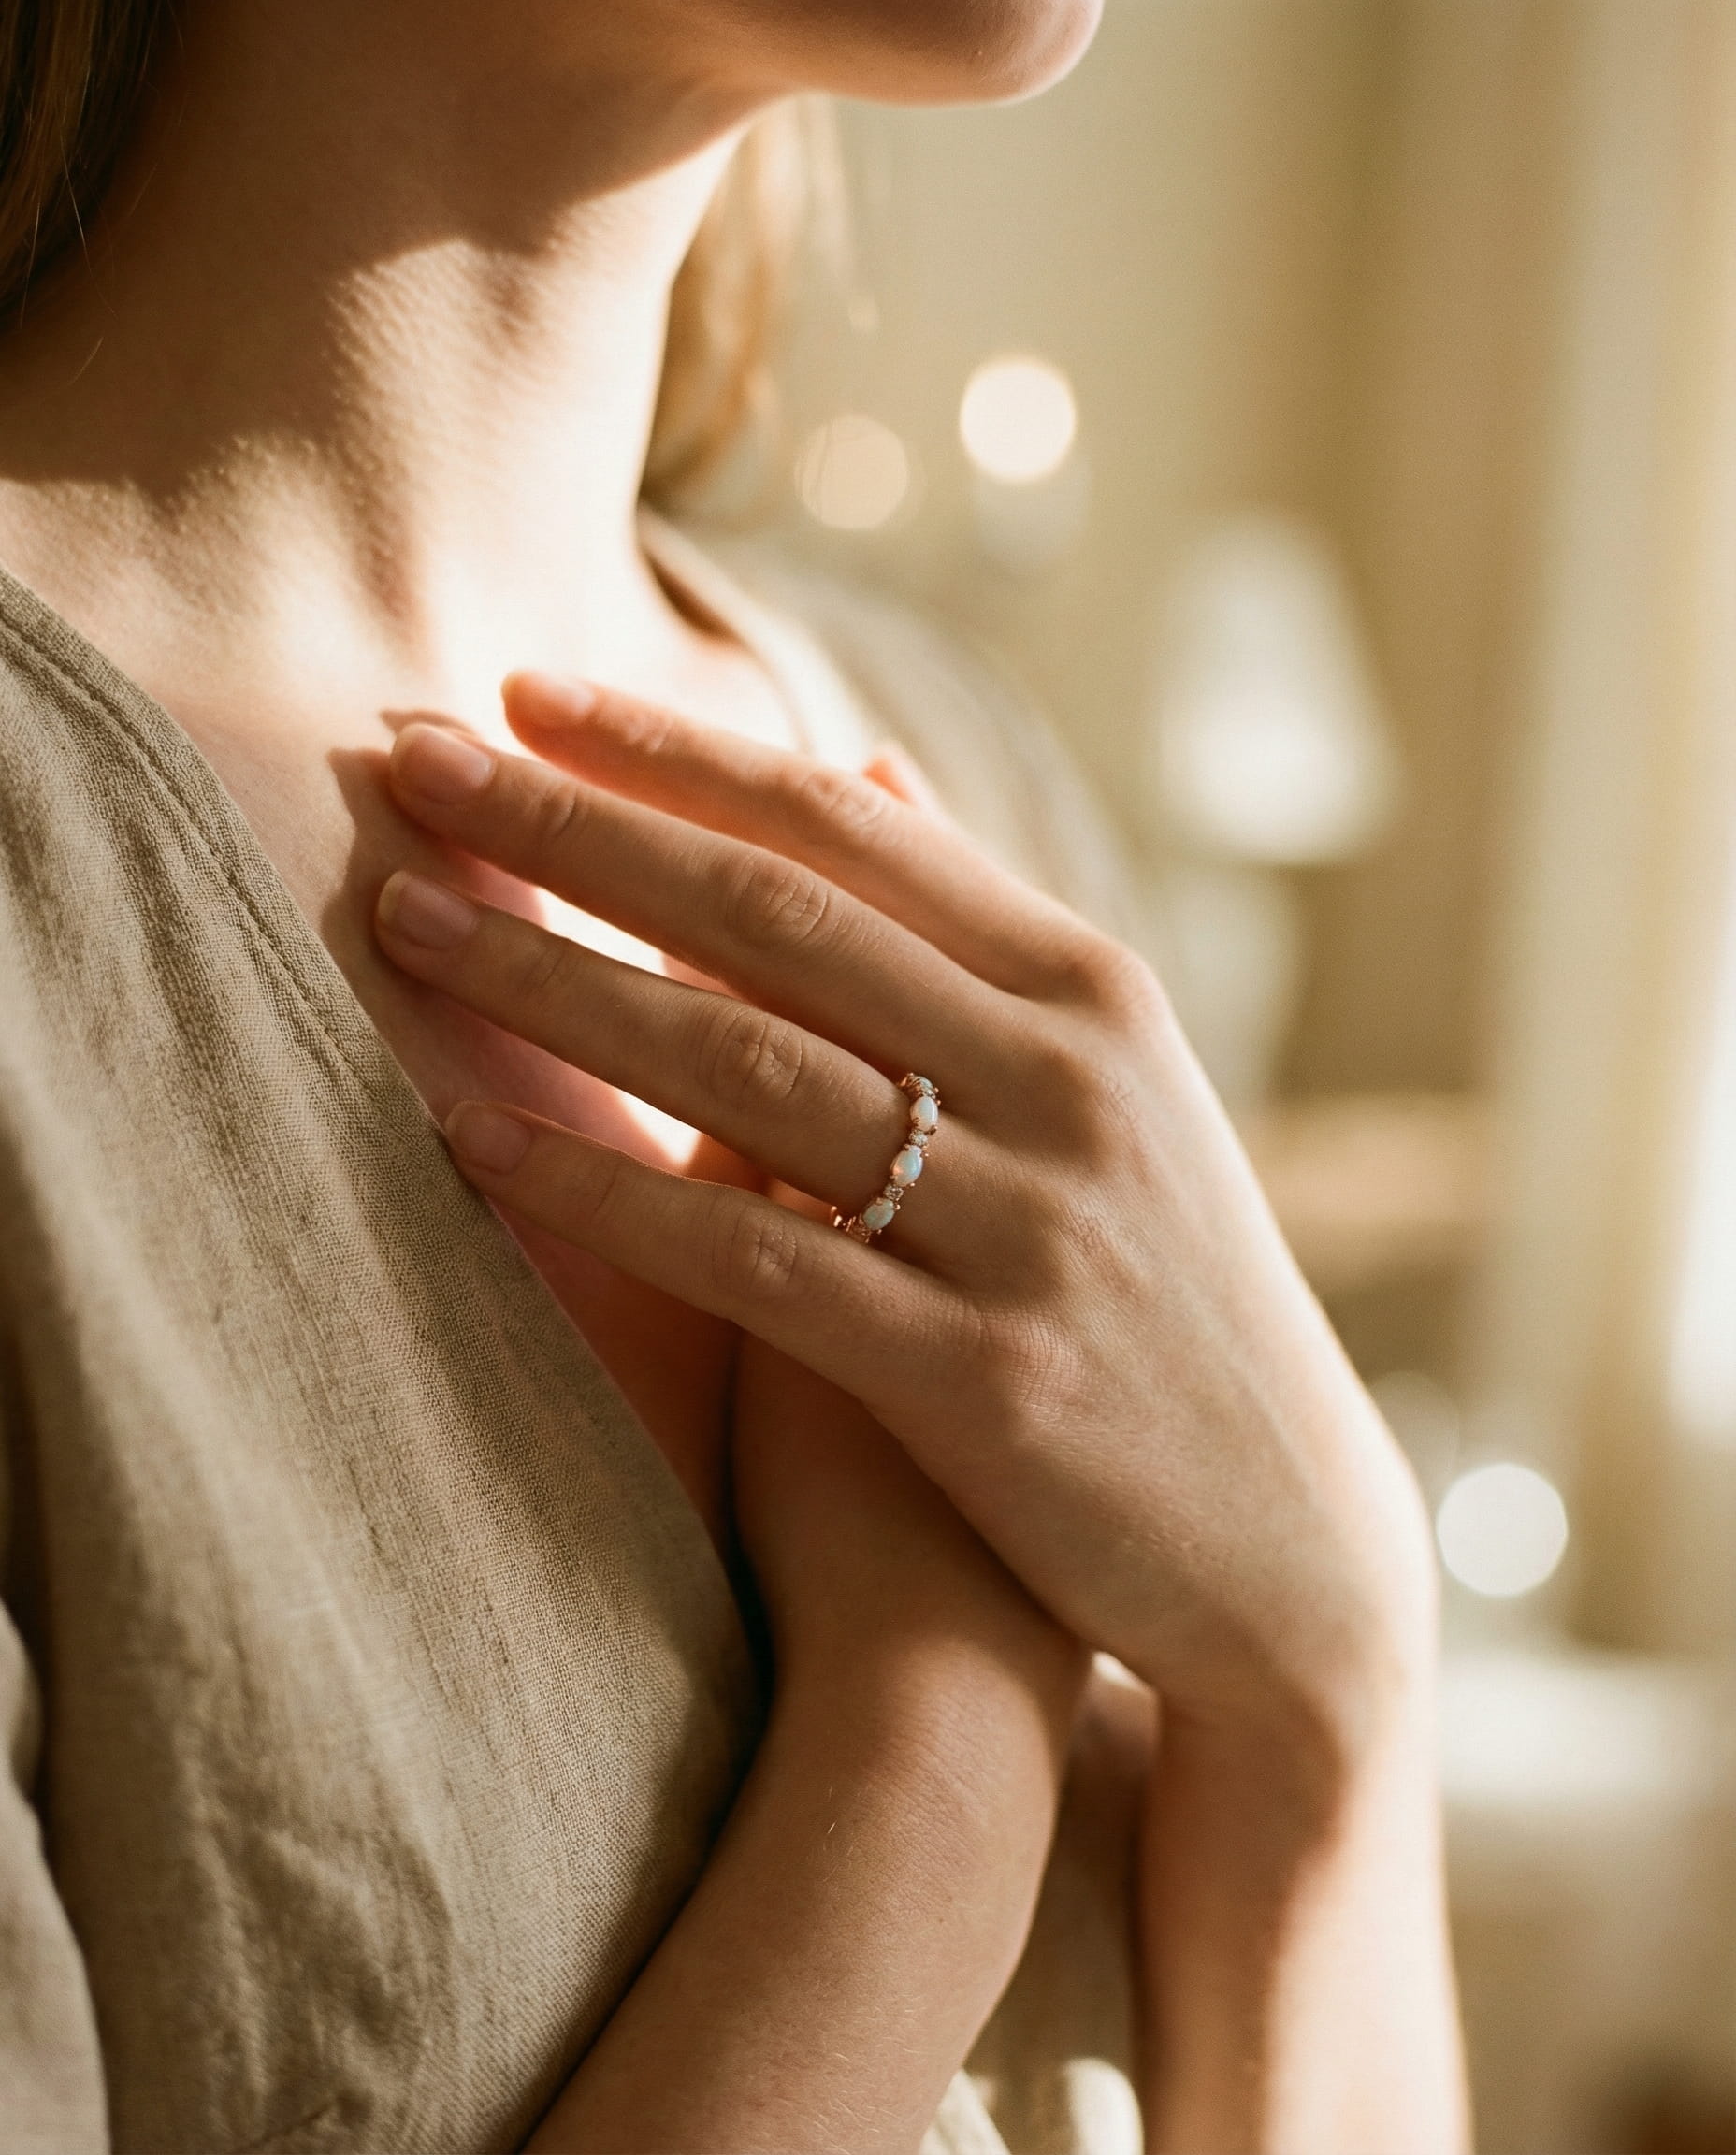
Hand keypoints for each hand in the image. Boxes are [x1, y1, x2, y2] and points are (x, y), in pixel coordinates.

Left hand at [372, 674, 1435, 1763]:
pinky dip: (602, 1193)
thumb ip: (975, 929)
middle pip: (774, 916)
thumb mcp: (1106, 1087)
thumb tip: (862, 759)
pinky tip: (474, 1140)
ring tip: (404, 920)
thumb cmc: (1162, 1296)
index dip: (672, 752)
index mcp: (1091, 991)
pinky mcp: (984, 1377)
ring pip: (745, 1067)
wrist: (1282, 1544)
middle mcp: (1067, 1080)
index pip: (849, 828)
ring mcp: (1031, 1224)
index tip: (521, 687)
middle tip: (410, 755)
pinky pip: (752, 1261)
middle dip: (574, 824)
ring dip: (554, 983)